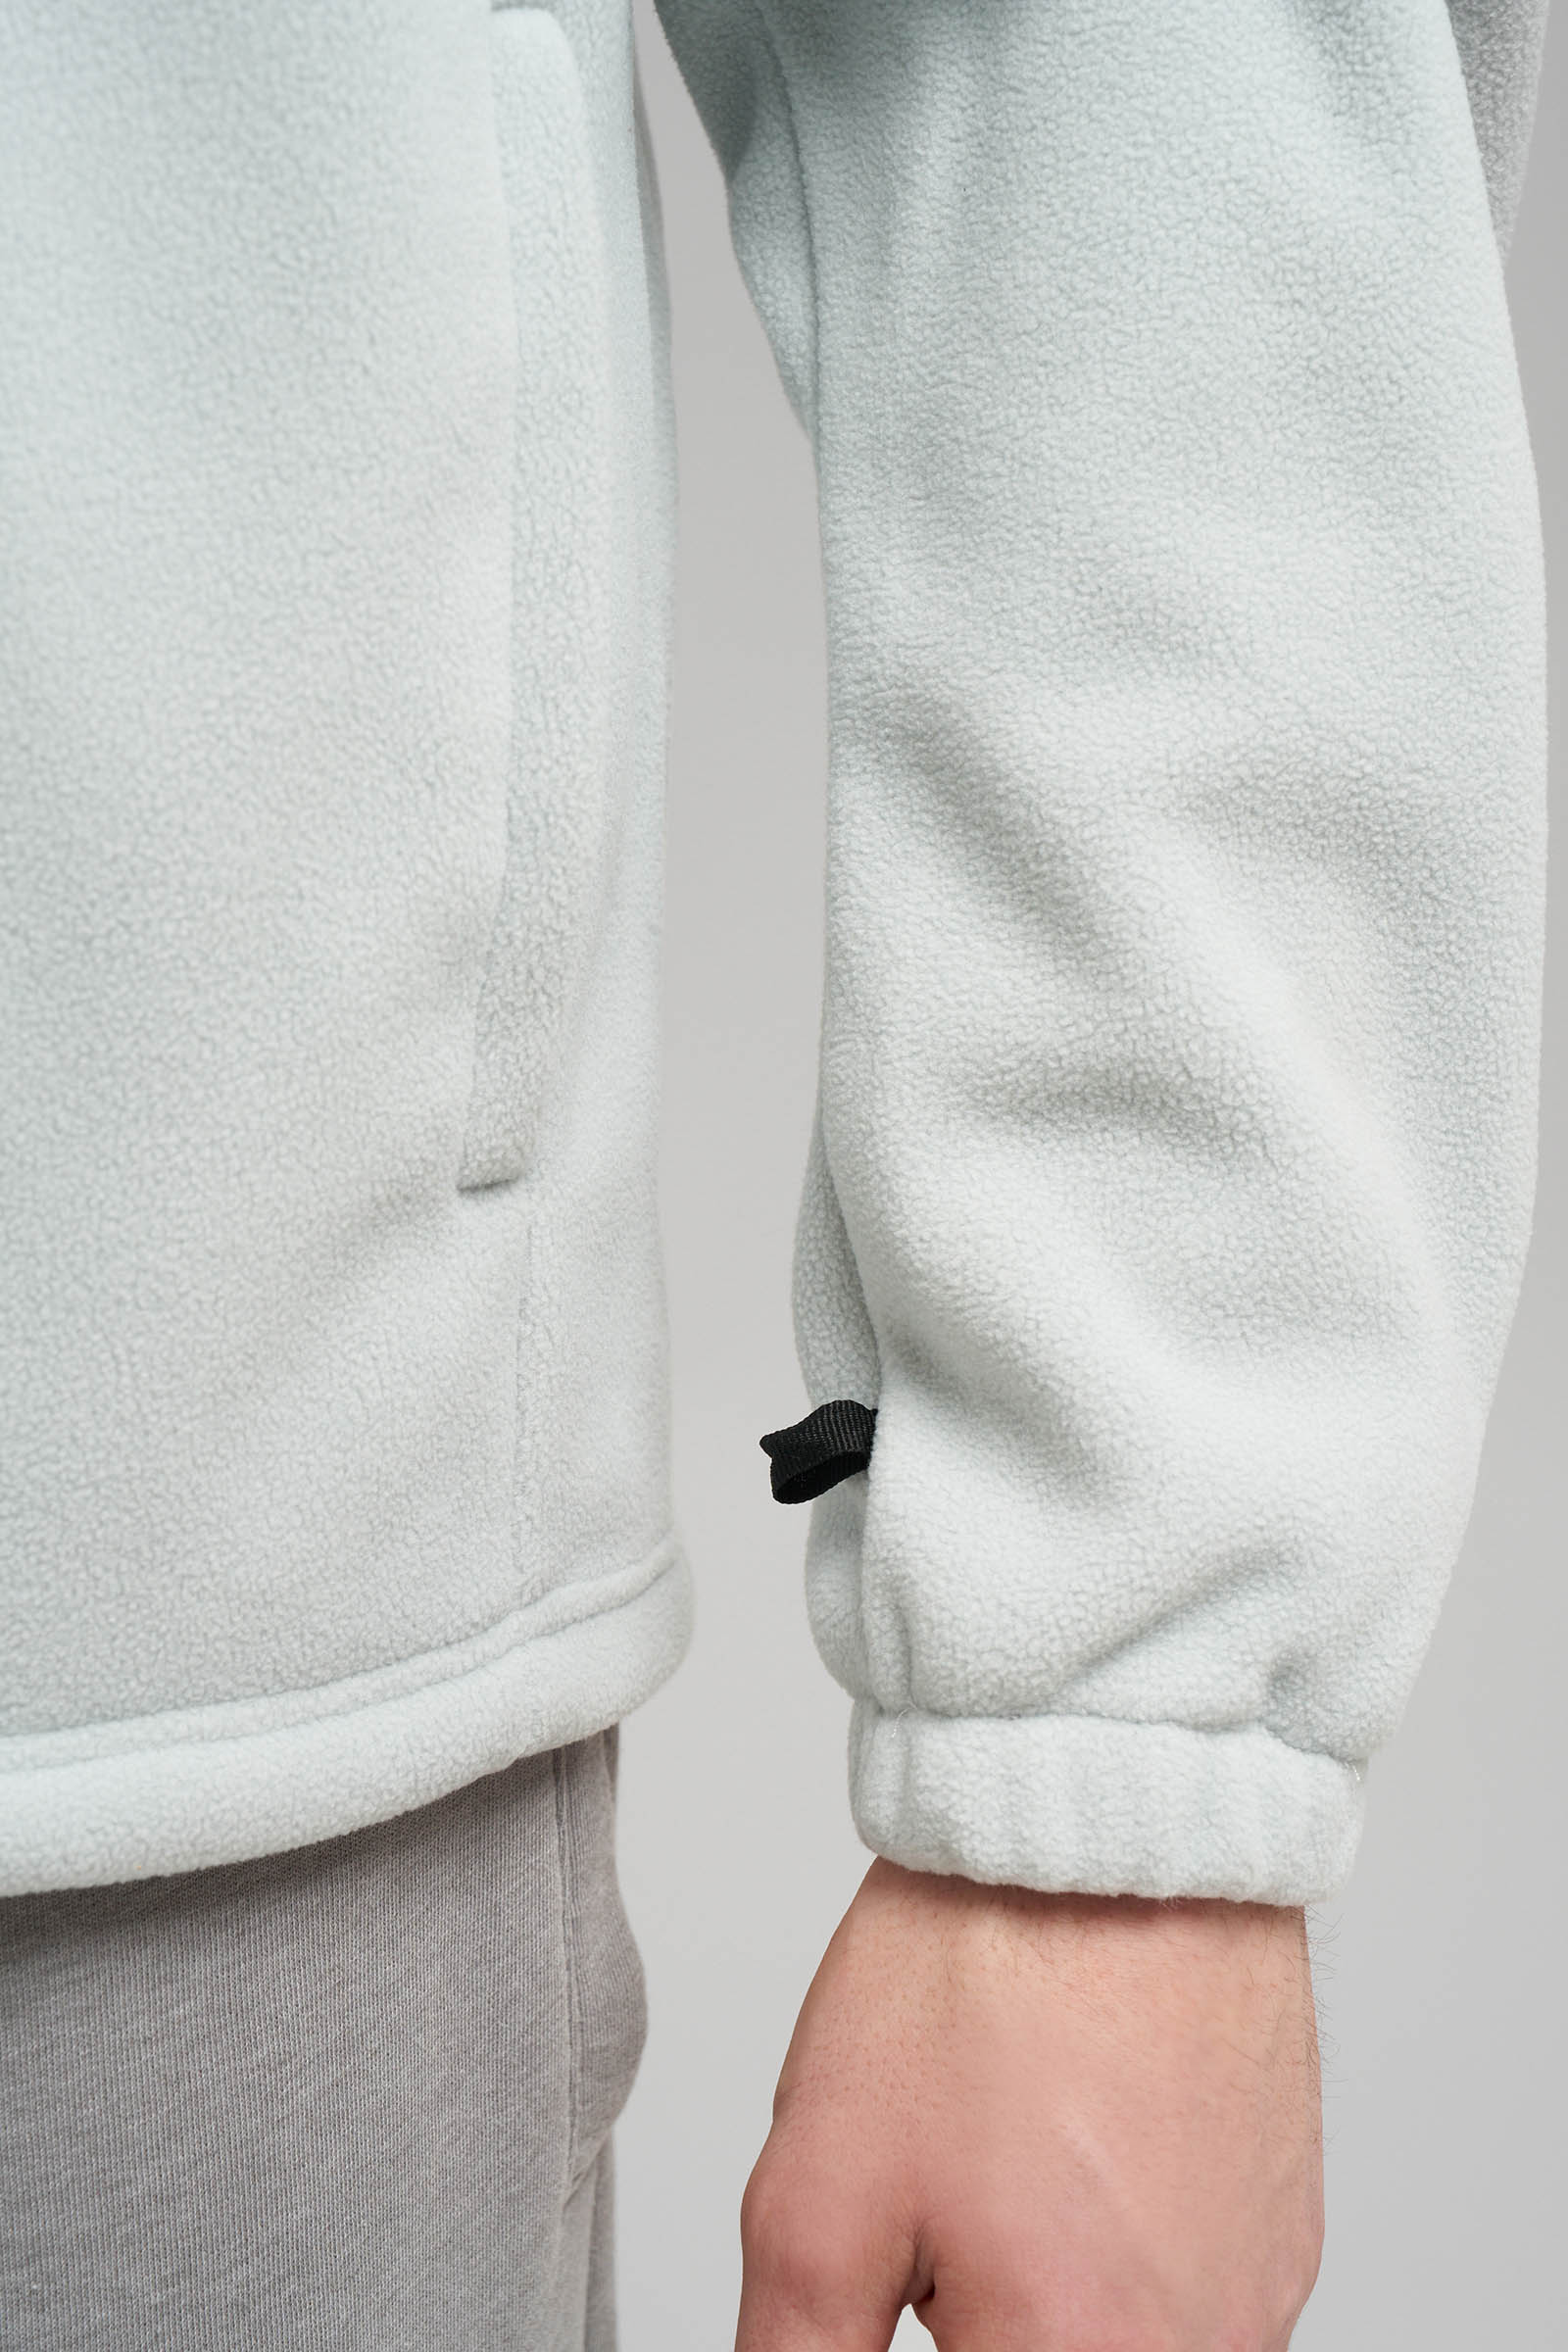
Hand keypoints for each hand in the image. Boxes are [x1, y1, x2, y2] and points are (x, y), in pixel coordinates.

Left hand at [735, 1858, 1322, 2349]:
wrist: (1107, 1819)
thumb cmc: (980, 1975)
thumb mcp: (817, 2194)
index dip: (924, 2333)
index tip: (901, 2282)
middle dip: (975, 2321)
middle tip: (946, 2210)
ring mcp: (1258, 2295)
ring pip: (1121, 2344)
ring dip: (1051, 2295)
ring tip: (1004, 2163)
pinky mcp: (1284, 2232)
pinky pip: (1190, 2301)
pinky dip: (1120, 2253)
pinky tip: (1072, 2145)